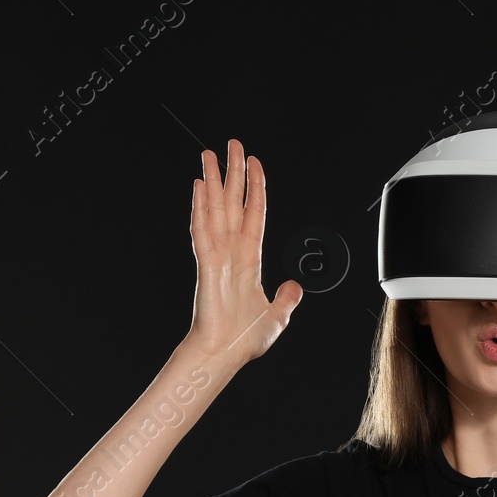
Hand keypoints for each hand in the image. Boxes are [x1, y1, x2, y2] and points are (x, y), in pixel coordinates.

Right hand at [184, 138, 302, 367]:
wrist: (226, 352)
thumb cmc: (244, 339)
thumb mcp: (277, 315)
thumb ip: (286, 298)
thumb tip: (295, 286)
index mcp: (249, 259)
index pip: (254, 213)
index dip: (255, 188)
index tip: (254, 163)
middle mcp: (232, 251)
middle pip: (233, 202)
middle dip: (232, 172)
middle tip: (231, 144)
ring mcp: (217, 254)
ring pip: (216, 208)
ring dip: (214, 180)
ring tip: (209, 154)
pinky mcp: (206, 263)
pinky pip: (203, 229)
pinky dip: (201, 208)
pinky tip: (200, 186)